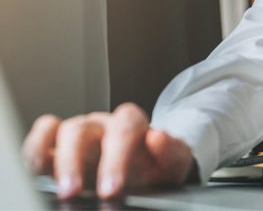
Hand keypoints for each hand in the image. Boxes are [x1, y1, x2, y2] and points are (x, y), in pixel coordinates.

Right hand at [22, 103, 193, 199]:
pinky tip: (38, 168)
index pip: (124, 126)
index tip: (110, 189)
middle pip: (85, 128)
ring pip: (64, 131)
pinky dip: (36, 147)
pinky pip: (44, 133)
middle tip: (74, 191)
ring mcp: (80, 133)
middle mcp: (103, 125)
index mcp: (131, 125)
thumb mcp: (172, 163)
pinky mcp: (59, 146)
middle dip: (76, 161)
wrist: (146, 172)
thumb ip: (171, 151)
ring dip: (58, 160)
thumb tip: (158, 137)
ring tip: (60, 188)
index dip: (115, 156)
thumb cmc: (155, 167)